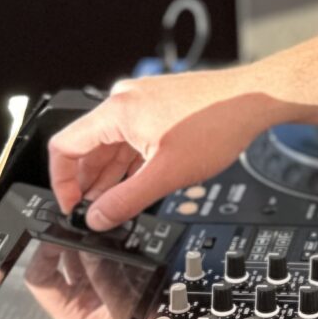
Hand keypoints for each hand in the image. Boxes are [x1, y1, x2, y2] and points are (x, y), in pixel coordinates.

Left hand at [21, 240, 140, 318]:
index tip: (57, 235)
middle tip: (78, 225)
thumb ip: (106, 280)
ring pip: (82, 255)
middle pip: (58, 261)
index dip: (43, 254)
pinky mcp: (117, 280)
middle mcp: (79, 300)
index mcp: (69, 314)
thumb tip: (92, 248)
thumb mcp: (124, 314)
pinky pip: (106, 255)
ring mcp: (97, 290)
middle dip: (66, 241)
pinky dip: (108, 244)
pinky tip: (113, 236)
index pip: (39, 278)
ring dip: (88, 240)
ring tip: (98, 229)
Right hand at [48, 68, 282, 229]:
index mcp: (117, 111)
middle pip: (87, 147)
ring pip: (112, 145)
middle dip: (88, 183)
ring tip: (114, 206)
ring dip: (111, 176)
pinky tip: (137, 185)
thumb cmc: (218, 124)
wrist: (256, 99)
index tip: (72, 207)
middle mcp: (124, 101)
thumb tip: (98, 218)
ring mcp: (143, 102)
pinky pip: (131, 138)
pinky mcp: (159, 107)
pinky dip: (130, 163)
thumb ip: (126, 201)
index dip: (61, 182)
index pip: (64, 146)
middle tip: (95, 214)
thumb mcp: (166, 174)